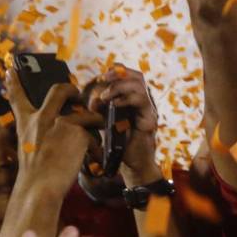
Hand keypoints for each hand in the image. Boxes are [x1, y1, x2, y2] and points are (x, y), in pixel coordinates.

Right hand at [6, 69, 95, 195]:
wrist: (40, 187)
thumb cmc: (36, 175)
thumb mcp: (29, 149)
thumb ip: (39, 133)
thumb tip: (57, 124)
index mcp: (26, 123)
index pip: (17, 97)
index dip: (14, 82)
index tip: (11, 69)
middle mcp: (41, 118)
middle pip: (59, 90)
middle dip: (71, 89)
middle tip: (76, 93)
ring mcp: (59, 121)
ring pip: (85, 113)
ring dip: (93, 122)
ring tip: (96, 134)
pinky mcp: (76, 129)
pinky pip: (93, 132)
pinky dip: (95, 144)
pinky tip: (93, 156)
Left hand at [90, 67, 160, 181]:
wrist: (131, 165)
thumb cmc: (117, 144)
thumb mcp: (106, 121)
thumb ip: (101, 107)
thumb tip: (87, 96)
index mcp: (134, 99)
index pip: (129, 75)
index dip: (116, 71)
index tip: (100, 77)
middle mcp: (144, 101)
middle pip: (136, 75)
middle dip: (118, 74)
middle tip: (102, 79)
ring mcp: (148, 109)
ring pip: (139, 85)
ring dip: (119, 86)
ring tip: (104, 96)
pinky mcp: (149, 119)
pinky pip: (141, 101)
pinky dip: (126, 99)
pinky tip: (113, 105)